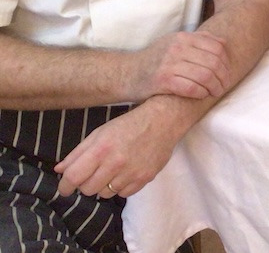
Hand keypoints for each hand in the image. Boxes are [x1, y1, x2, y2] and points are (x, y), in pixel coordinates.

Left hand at [54, 107, 176, 198]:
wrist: (164, 120)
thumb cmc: (129, 124)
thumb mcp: (101, 132)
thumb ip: (78, 152)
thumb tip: (59, 170)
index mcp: (101, 148)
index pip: (73, 177)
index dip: (64, 186)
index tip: (65, 187)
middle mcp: (115, 163)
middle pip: (87, 189)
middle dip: (85, 184)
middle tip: (93, 173)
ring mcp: (131, 173)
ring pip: (104, 194)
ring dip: (104, 185)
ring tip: (112, 170)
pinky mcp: (144, 179)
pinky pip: (123, 194)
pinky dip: (120, 186)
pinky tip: (126, 172)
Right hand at [129, 30, 230, 101]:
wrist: (128, 73)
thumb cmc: (156, 59)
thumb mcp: (175, 42)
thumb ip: (198, 40)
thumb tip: (223, 43)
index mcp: (184, 37)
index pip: (217, 47)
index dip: (226, 62)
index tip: (228, 72)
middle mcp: (177, 48)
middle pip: (213, 62)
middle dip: (223, 76)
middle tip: (225, 85)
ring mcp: (169, 64)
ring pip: (205, 75)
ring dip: (215, 87)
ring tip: (216, 92)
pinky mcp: (162, 81)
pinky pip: (191, 88)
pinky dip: (201, 93)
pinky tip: (202, 95)